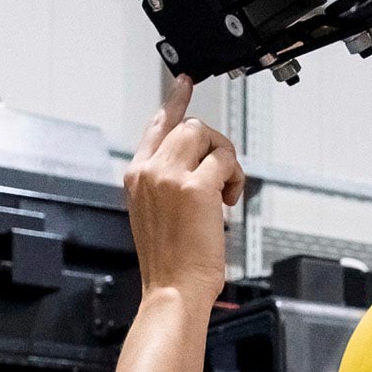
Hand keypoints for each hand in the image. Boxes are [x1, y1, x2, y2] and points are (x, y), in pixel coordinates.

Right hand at [123, 74, 242, 308]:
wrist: (172, 289)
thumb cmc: (171, 262)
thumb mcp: (156, 214)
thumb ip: (168, 183)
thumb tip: (200, 163)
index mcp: (136, 176)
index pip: (157, 126)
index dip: (175, 102)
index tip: (185, 82)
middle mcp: (149, 171)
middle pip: (190, 126)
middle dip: (214, 146)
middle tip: (222, 176)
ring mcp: (169, 176)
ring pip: (206, 135)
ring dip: (226, 159)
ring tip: (224, 192)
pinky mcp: (195, 187)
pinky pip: (226, 160)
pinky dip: (235, 177)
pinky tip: (229, 200)